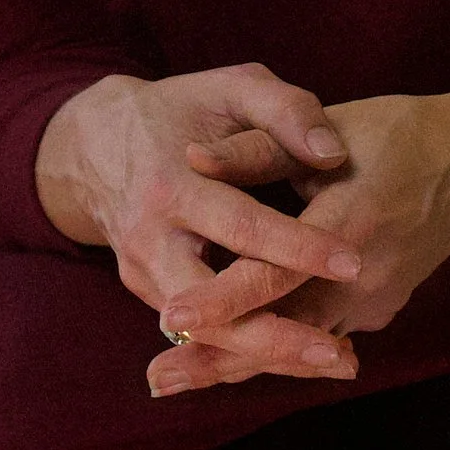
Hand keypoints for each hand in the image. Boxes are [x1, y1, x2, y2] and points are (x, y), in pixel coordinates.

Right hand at [35, 67, 364, 385]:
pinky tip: (308, 353)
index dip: (297, 247)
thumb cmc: (179, 110)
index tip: (354, 262)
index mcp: (170, 185)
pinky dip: (252, 346)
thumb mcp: (229, 89)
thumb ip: (285, 109)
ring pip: (206, 335)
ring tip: (340, 361)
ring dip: (269, 356)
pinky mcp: (149, 293)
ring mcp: (143, 275)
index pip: (239, 226)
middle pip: (210, 310)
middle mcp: (149, 240)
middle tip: (339, 355)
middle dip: (274, 338)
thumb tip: (332, 155)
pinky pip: (203, 331)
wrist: (95, 144)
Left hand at [147, 92, 449, 397]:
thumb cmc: (395, 136)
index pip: (279, 272)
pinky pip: (317, 338)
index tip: (175, 316)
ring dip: (236, 363)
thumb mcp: (331, 127)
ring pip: (297, 344)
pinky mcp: (375, 312)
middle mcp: (366, 275)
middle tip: (159, 378)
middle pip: (283, 328)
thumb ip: (259, 147)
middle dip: (219, 356)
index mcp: (352, 220)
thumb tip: (192, 158)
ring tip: (172, 379)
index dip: (226, 297)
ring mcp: (374, 301)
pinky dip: (271, 353)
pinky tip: (219, 364)